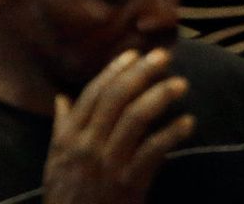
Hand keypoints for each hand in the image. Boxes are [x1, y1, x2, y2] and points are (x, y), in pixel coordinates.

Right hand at [44, 49, 195, 203]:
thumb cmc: (66, 197)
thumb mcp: (55, 161)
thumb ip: (61, 127)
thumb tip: (61, 97)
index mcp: (69, 137)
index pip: (93, 93)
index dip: (115, 70)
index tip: (135, 53)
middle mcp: (87, 146)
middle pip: (116, 98)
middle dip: (142, 73)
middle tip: (164, 56)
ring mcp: (108, 164)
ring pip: (135, 118)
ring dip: (160, 96)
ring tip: (181, 84)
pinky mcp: (128, 183)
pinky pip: (153, 151)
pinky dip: (172, 134)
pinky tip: (188, 122)